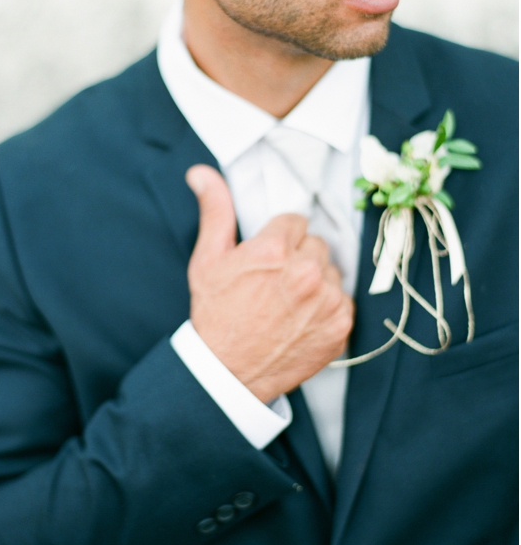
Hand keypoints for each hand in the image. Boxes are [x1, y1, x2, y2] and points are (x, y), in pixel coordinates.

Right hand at [186, 165, 353, 403]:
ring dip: (315, 281)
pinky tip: (301, 319)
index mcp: (274, 250)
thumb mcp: (208, 260)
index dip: (278, 240)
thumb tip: (201, 173)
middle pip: (316, 244)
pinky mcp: (341, 324)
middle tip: (274, 283)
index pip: (294, 222)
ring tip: (288, 302)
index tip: (266, 260)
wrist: (229, 372)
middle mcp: (306, 272)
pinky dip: (327, 307)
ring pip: (331, 270)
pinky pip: (343, 298)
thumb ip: (215, 211)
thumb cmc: (216, 315)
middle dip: (298, 257)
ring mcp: (327, 299)